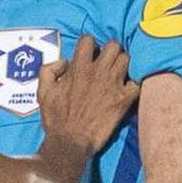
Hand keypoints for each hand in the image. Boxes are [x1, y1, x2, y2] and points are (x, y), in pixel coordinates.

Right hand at [38, 35, 138, 156]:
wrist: (70, 142)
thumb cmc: (56, 118)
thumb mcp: (43, 91)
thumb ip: (49, 70)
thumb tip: (63, 62)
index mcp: (78, 68)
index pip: (88, 40)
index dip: (88, 45)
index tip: (88, 53)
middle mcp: (97, 72)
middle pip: (113, 46)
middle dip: (110, 51)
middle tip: (106, 61)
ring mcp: (113, 85)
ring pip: (127, 59)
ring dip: (122, 64)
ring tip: (117, 73)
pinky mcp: (123, 100)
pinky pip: (137, 82)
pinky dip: (134, 83)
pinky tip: (127, 88)